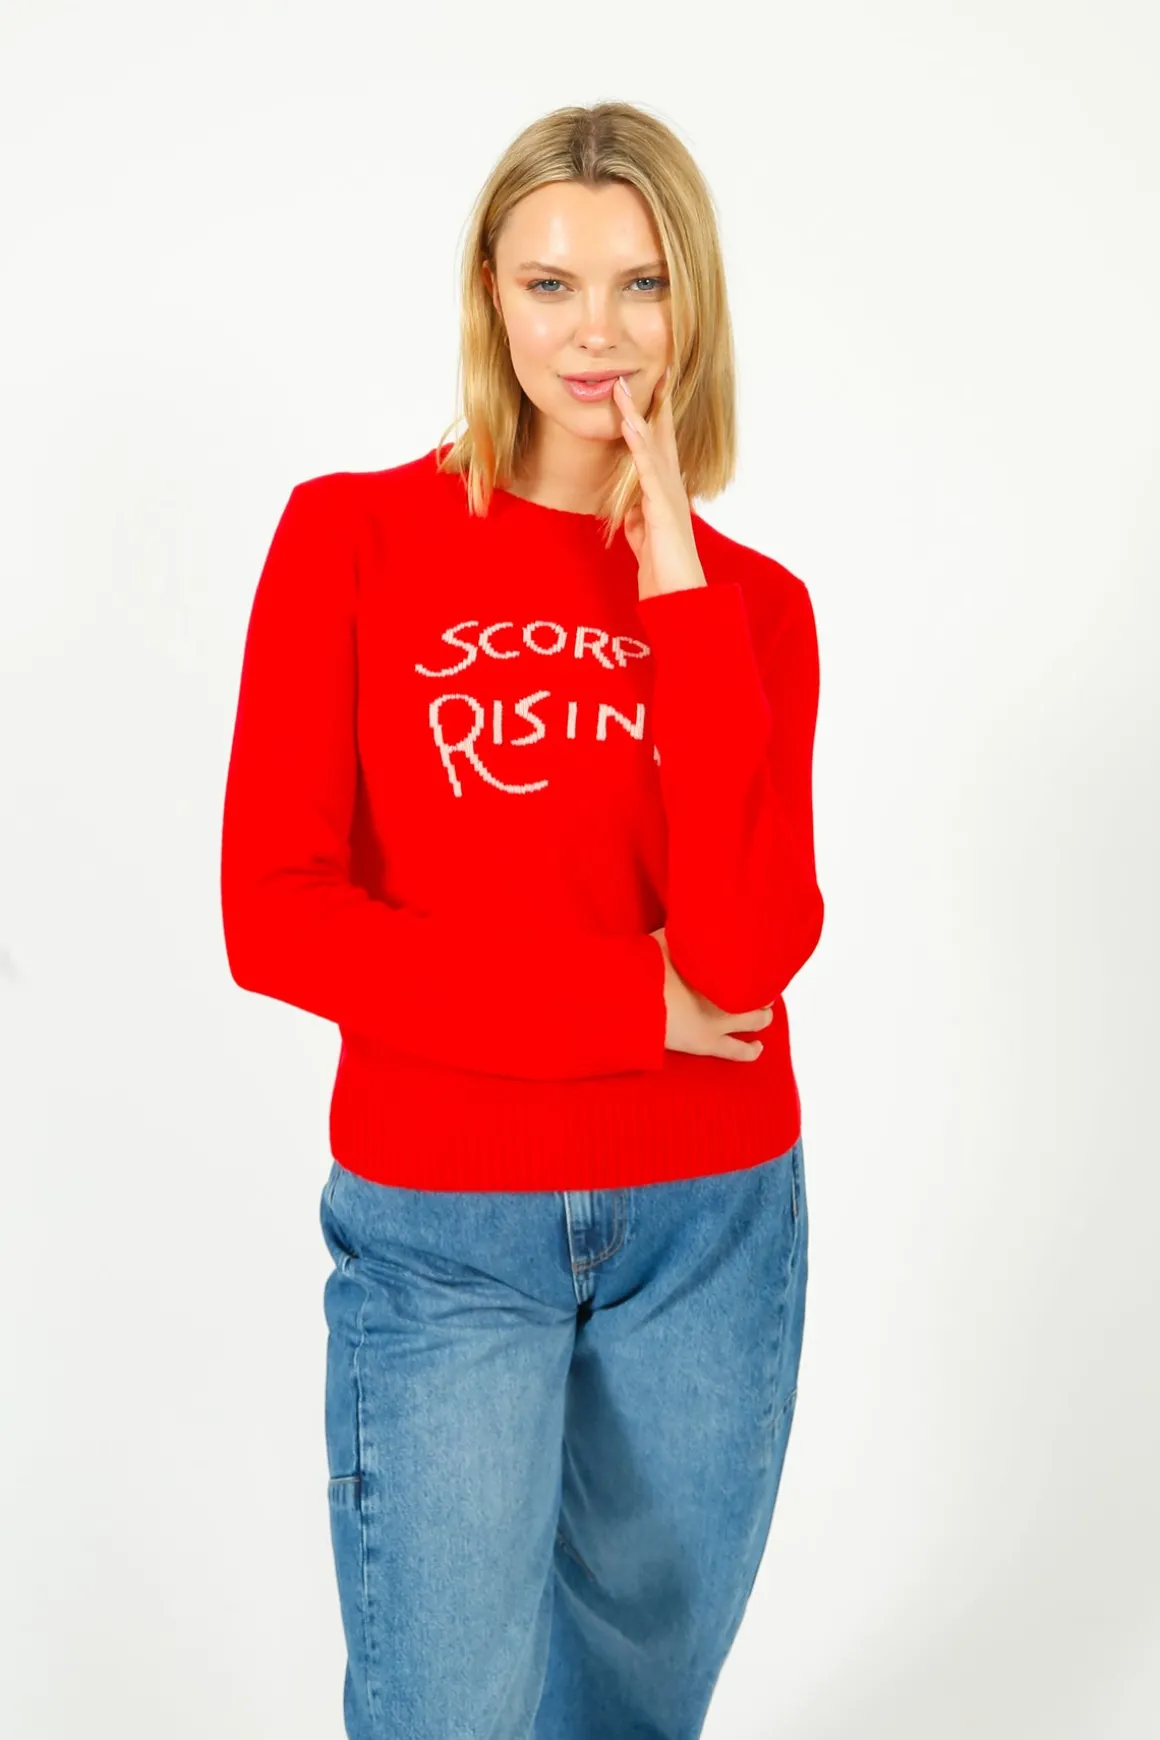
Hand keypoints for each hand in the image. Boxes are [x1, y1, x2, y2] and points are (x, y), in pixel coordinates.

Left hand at [614, 367, 707, 601]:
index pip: (658, 448)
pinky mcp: (663, 508)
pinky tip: (630, 425)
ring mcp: (669, 495)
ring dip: (638, 415)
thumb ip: (637, 520)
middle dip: (656, 403)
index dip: (653, 419)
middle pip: (661, 437)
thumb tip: (628, 508)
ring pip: (653, 446)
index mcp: (664, 494)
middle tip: (655, 368)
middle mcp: (671, 488)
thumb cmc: (664, 571)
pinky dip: (639, 445)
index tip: (647, 391)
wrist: (678, 597)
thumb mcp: (643, 539)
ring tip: (625, 388)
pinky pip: (648, 470)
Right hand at [649, 927, 772, 1061]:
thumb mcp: (666, 940)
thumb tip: (688, 921)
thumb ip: (682, 934)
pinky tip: (758, 1046)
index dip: (754, 964)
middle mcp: (726, 993)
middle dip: (762, 987)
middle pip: (757, 990)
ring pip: (756, 1020)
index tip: (754, 960)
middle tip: (760, 983)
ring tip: (763, 1010)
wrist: (630, 1000)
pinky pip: (739, 1052)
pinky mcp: (708, 1044)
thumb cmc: (645, 967)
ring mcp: (720, 1021)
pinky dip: (752, 1050)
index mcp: (718, 968)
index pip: (749, 964)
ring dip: (762, 1014)